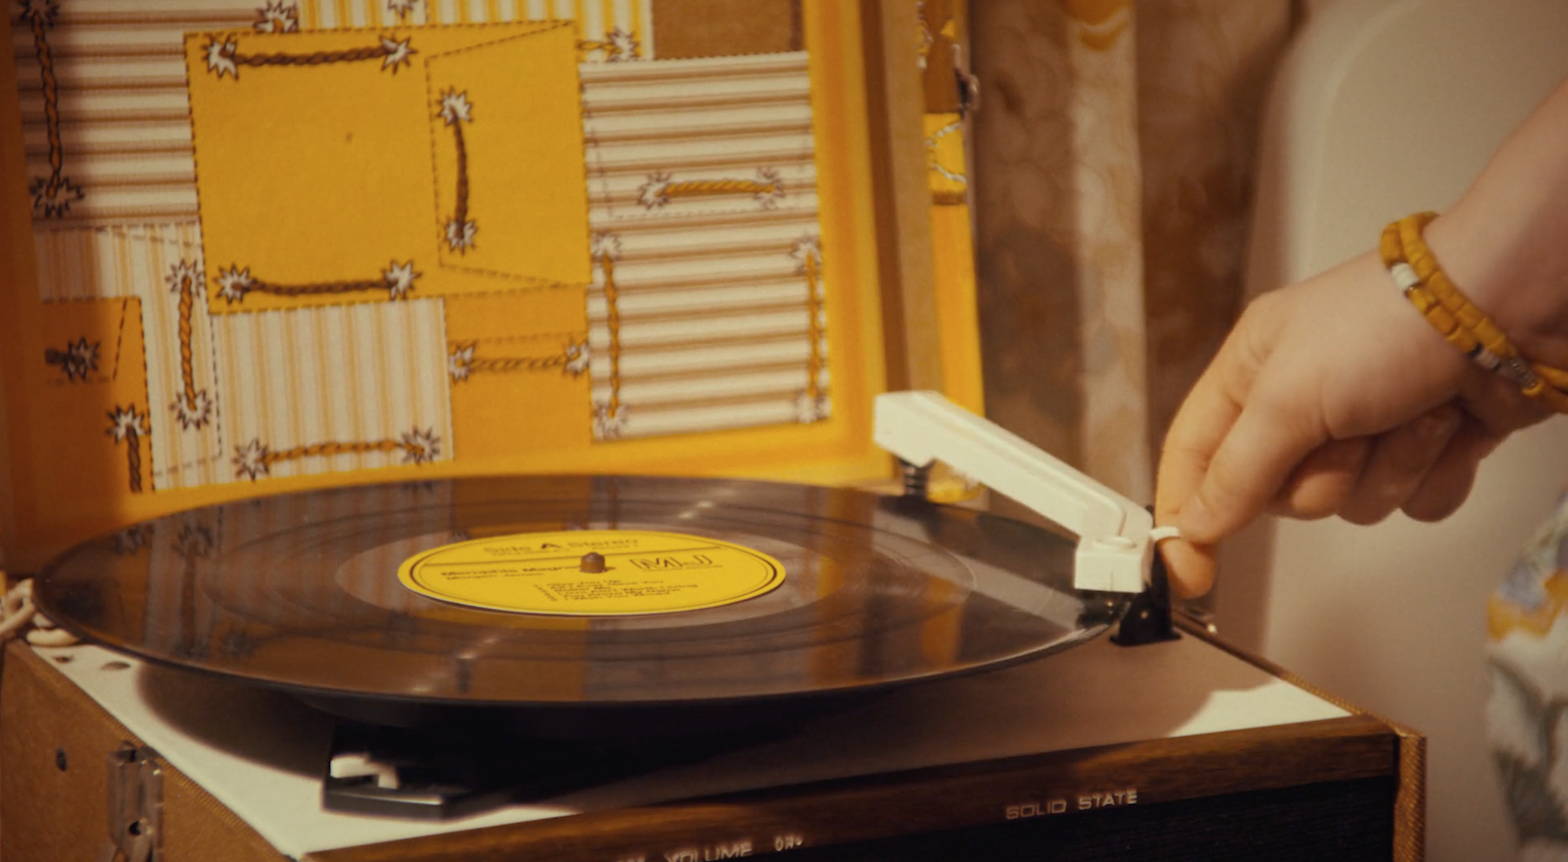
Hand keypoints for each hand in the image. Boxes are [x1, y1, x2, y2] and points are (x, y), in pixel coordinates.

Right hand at [1154, 245, 1549, 596]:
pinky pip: (1412, 503)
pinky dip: (1435, 472)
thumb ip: (1237, 472)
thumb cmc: (1383, 328)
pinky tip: (1451, 426)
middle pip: (1281, 495)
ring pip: (1351, 504)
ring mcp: (1367, 426)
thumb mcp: (1287, 397)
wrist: (1505, 306)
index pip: (1195, 456)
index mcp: (1251, 373)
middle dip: (1323, 476)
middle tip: (1349, 432)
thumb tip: (1192, 526)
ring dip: (1389, 468)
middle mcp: (1301, 402)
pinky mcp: (1425, 446)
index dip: (1185, 514)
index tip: (1187, 573)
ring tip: (1415, 413)